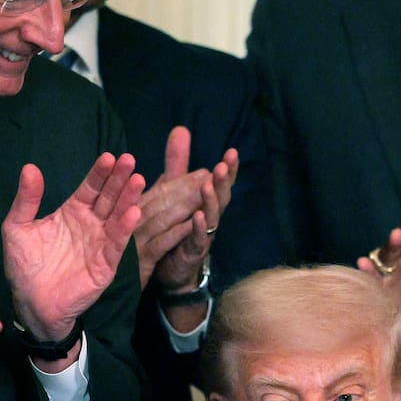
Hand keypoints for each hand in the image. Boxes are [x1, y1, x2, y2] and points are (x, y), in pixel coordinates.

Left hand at [2, 152, 144, 350]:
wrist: (32, 303)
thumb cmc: (24, 267)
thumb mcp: (17, 228)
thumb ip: (26, 200)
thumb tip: (30, 168)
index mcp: (71, 212)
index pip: (90, 188)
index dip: (100, 173)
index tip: (109, 156)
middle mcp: (90, 225)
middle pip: (108, 197)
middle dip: (119, 179)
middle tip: (129, 160)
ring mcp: (100, 244)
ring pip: (117, 217)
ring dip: (128, 199)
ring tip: (137, 181)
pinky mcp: (105, 264)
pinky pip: (117, 243)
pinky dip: (125, 228)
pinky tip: (133, 212)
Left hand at [135, 126, 237, 293]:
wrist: (169, 270)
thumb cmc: (176, 229)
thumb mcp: (175, 192)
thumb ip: (178, 165)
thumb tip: (181, 130)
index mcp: (206, 204)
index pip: (220, 184)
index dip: (228, 170)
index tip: (231, 152)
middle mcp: (209, 219)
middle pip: (221, 197)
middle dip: (224, 181)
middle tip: (224, 164)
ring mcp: (203, 236)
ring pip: (212, 216)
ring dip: (211, 199)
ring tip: (210, 183)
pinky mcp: (192, 252)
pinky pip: (197, 239)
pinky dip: (198, 227)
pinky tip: (196, 216)